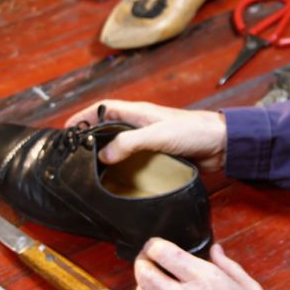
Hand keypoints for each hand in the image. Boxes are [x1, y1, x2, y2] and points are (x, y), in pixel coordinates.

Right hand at [64, 100, 226, 171]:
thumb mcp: (157, 135)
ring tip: (91, 169)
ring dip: (107, 155)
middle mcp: (141, 125)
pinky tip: (118, 179)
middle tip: (75, 154)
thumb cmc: (194, 131)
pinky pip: (135, 160)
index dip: (84, 117)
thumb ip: (129, 143)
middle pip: (108, 128)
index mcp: (137, 113)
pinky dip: (124, 167)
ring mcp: (150, 140)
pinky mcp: (159, 155)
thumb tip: (104, 155)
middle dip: (91, 138)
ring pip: (121, 146)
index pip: (102, 109)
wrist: (222, 144)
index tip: (67, 129)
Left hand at [132, 239, 288, 289]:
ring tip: (154, 282)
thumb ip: (228, 265)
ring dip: (142, 286)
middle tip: (149, 260)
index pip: (163, 253)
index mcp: (206, 280)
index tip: (156, 245)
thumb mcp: (251, 288)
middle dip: (142, 262)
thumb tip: (215, 250)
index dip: (154, 245)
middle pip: (143, 274)